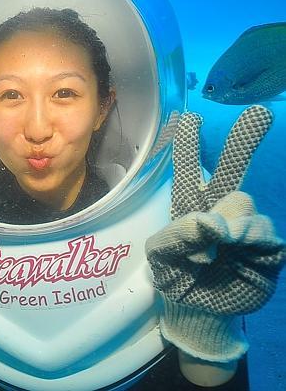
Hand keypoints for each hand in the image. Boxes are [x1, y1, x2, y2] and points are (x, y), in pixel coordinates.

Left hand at [146, 105, 285, 362]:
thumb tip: (207, 219)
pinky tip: (239, 252)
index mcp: (189, 206)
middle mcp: (219, 210)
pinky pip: (260, 232)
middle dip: (242, 141)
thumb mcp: (161, 260)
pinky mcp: (266, 246)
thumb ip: (174, 238)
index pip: (187, 170)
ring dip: (230, 223)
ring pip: (243, 204)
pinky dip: (247, 240)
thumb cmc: (176, 279)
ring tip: (221, 246)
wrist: (201, 311)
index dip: (187, 144)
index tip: (187, 116)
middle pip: (230, 170)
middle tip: (258, 115)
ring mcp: (245, 226)